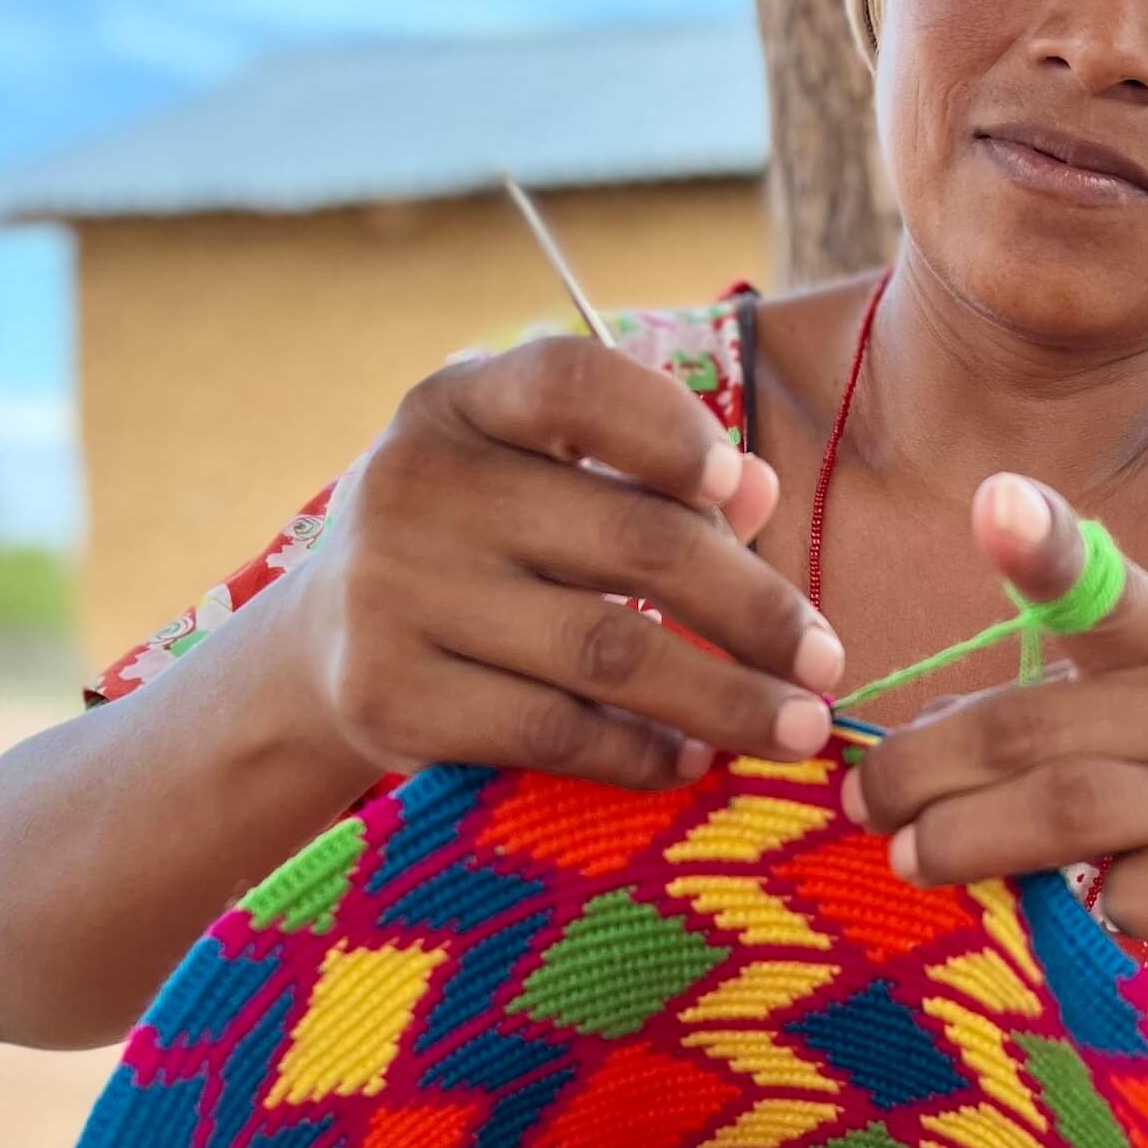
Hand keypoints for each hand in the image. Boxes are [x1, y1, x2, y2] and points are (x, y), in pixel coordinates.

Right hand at [283, 334, 843, 785]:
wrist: (318, 651)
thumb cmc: (474, 548)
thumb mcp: (542, 484)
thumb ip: (651, 477)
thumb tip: (760, 490)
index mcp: (461, 401)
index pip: (574, 384)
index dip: (669, 430)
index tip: (741, 488)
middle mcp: (416, 482)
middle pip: (632, 539)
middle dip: (754, 610)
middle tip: (829, 664)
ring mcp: (394, 591)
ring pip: (606, 649)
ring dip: (724, 698)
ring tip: (797, 730)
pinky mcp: (389, 695)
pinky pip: (553, 730)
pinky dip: (640, 754)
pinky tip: (692, 764)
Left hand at [843, 474, 1147, 976]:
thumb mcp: (1135, 697)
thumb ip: (1029, 706)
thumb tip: (899, 756)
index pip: (1103, 584)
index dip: (1046, 545)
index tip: (995, 502)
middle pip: (1033, 727)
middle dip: (923, 768)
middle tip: (863, 801)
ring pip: (1073, 808)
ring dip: (968, 837)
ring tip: (907, 856)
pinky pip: (1145, 893)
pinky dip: (1083, 905)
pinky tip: (1062, 911)